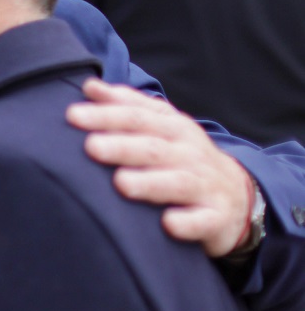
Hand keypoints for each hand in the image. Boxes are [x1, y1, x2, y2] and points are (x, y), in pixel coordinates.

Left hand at [67, 79, 256, 257]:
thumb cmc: (184, 157)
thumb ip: (127, 105)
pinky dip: (187, 223)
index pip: (138, 118)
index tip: (72, 115)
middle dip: (122, 146)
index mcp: (174, 129)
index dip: (107, 115)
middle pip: (153, 148)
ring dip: (150, 183)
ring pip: (177, 183)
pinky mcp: (216, 217)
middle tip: (91, 147)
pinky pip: (202, 221)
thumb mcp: (162, 126)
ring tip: (122, 183)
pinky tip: (168, 223)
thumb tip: (90, 86)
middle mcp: (189, 154)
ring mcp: (204, 185)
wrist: (239, 195)